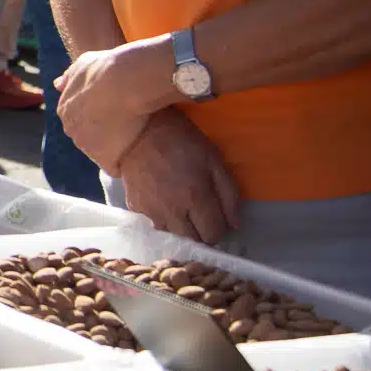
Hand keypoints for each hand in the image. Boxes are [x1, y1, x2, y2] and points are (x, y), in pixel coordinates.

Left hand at [55, 37, 177, 169]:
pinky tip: (134, 153)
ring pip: (100, 153)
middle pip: (88, 138)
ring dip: (115, 149)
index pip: (80, 121)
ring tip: (134, 139)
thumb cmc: (108, 68)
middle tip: (128, 127)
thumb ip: (71, 76)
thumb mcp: (84, 64)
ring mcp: (87, 146)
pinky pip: (113, 167)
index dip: (100, 119)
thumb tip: (57, 85)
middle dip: (105, 135)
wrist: (125, 81)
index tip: (116, 114)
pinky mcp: (104, 158)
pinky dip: (122, 163)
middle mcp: (71, 130)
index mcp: (65, 109)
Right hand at [112, 110, 240, 243]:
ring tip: (182, 209)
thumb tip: (235, 225)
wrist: (139, 129)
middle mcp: (172, 211)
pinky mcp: (134, 206)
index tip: (218, 219)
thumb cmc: (183, 141)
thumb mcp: (214, 160)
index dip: (220, 229)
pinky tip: (163, 201)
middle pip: (192, 241)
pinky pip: (153, 222)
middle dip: (201, 233)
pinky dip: (162, 218)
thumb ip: (229, 194)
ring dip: (181, 228)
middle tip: (202, 216)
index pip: (213, 234)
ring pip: (172, 236)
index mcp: (196, 198)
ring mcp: (150, 211)